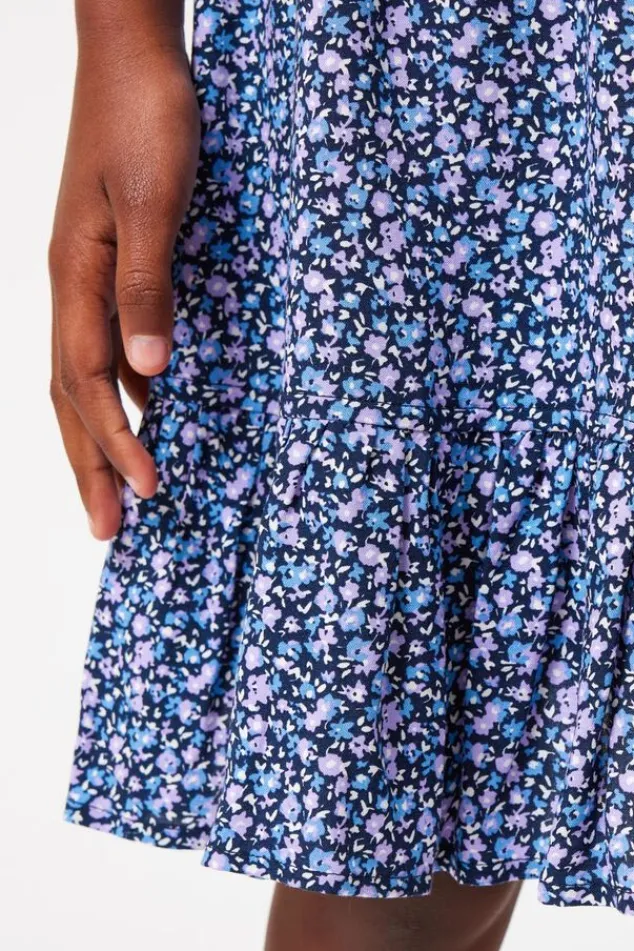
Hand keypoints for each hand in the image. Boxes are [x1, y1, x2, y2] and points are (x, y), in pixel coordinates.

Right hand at [49, 34, 199, 539]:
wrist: (134, 55)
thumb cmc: (145, 118)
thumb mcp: (152, 204)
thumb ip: (148, 287)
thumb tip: (150, 374)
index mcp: (76, 279)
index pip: (88, 383)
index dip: (116, 442)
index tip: (149, 493)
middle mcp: (72, 287)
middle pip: (70, 396)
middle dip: (90, 465)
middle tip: (106, 530)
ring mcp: (86, 277)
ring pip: (82, 378)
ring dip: (100, 437)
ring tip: (118, 490)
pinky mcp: (109, 265)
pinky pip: (104, 347)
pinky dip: (119, 393)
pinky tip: (145, 412)